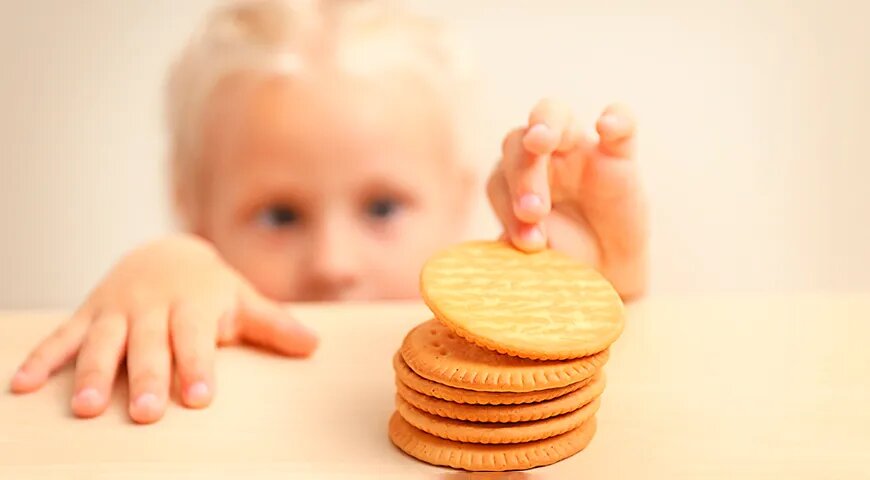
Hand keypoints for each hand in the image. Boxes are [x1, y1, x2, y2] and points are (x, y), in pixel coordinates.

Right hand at [9, 234, 317, 423]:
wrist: (165, 251)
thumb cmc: (210, 288)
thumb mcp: (243, 300)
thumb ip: (274, 324)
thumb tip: (314, 345)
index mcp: (193, 305)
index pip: (196, 337)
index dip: (198, 364)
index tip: (200, 396)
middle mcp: (152, 307)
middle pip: (149, 345)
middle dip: (147, 377)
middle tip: (146, 413)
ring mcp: (117, 310)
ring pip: (103, 342)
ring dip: (93, 373)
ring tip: (86, 408)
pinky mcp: (89, 314)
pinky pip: (62, 336)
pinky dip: (42, 359)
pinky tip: (22, 386)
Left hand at [488, 99, 648, 297]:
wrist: (603, 273)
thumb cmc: (558, 259)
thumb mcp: (535, 260)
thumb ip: (519, 245)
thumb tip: (503, 242)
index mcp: (509, 181)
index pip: (499, 180)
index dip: (506, 208)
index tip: (526, 243)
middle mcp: (539, 158)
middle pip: (516, 142)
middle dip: (521, 175)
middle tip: (532, 211)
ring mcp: (578, 149)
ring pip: (554, 115)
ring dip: (545, 127)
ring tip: (539, 142)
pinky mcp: (619, 155)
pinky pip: (621, 124)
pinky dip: (615, 118)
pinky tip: (606, 125)